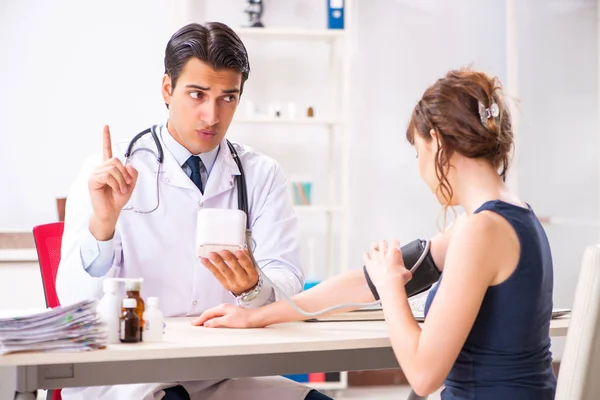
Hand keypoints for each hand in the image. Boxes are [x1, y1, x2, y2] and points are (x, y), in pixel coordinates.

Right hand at [88, 125, 137, 239]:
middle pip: (115, 160)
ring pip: (113, 168)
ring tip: (121, 190)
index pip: (106, 150)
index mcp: (109, 168)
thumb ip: (133, 174)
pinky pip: (108, 176)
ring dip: (122, 180)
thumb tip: (129, 165)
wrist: (111, 212)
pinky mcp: (92, 181)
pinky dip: (116, 183)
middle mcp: (100, 168)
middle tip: (127, 185)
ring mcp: (95, 174)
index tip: (105, 126)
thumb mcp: (131, 185)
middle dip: (125, 173)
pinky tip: (116, 190)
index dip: (106, 138)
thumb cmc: (117, 199)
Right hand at [191, 303, 260, 327]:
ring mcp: (228, 310)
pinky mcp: (231, 314)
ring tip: (202, 324)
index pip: (207, 313)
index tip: (194, 324)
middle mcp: (224, 308)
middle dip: (201, 318)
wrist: (256, 318)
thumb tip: (207, 324)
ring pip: (213, 314)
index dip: (199, 319)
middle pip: (209, 313)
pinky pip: (218, 316)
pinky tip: (213, 322)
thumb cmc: (245, 319)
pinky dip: (212, 319)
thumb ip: (216, 322)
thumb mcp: (228, 321)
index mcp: (222, 308)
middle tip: (195, 324)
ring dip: (206, 319)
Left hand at [201, 250, 258, 294]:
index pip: (248, 265)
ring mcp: (233, 282)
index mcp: (252, 274)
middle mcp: (242, 279)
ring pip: (224, 271)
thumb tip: (241, 247)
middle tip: (224, 251)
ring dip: (217, 262)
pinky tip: (205, 261)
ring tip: (212, 255)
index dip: (243, 258)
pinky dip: (210, 266)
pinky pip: (216, 274)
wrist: (246, 290)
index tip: (238, 251)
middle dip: (229, 259)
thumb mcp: (252, 267)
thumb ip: (247, 258)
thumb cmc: (248, 275)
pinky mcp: (224, 284)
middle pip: (235, 268)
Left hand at [363, 239, 411, 289]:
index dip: (395, 242)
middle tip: (384, 245)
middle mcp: (385, 252)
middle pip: (383, 242)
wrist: (389, 284)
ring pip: (373, 246)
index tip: (395, 242)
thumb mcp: (407, 273)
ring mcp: (376, 257)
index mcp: (395, 252)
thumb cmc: (398, 279)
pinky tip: (366, 254)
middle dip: (384, 243)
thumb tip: (406, 273)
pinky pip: (365, 256)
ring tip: (375, 246)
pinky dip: (366, 254)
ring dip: (374, 246)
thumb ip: (405, 270)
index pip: (395, 242)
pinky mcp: (369, 263)